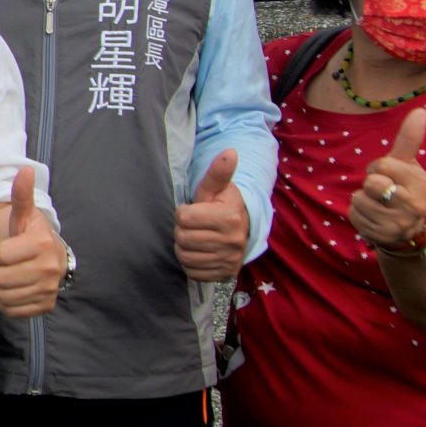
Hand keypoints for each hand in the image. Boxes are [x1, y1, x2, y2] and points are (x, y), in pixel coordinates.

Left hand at [0, 166, 66, 319]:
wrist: (51, 260)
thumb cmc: (31, 236)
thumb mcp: (24, 216)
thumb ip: (21, 195)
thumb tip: (24, 169)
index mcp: (42, 244)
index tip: (11, 248)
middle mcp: (50, 268)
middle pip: (0, 277)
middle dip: (1, 270)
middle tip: (13, 264)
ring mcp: (49, 290)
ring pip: (5, 295)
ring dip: (4, 287)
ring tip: (16, 275)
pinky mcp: (45, 307)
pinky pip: (12, 310)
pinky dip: (9, 303)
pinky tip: (19, 290)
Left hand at [173, 149, 248, 279]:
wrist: (243, 230)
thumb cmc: (223, 205)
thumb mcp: (217, 188)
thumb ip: (218, 172)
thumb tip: (230, 152)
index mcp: (229, 217)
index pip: (182, 217)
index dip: (183, 213)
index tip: (195, 211)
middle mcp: (232, 240)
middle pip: (182, 238)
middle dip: (182, 230)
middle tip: (194, 226)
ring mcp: (229, 260)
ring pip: (184, 257)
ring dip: (184, 248)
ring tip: (196, 238)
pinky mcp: (225, 274)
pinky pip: (192, 272)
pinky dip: (190, 264)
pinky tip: (200, 252)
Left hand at [348, 108, 425, 254]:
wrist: (406, 228)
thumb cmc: (403, 187)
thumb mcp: (407, 164)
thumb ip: (410, 138)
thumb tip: (420, 110)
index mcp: (424, 184)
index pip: (383, 165)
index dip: (379, 168)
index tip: (389, 175)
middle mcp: (415, 206)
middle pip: (371, 183)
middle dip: (370, 184)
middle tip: (382, 192)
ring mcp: (399, 224)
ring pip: (359, 199)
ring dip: (363, 200)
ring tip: (379, 205)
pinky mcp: (382, 236)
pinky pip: (354, 215)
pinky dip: (358, 214)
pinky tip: (373, 218)